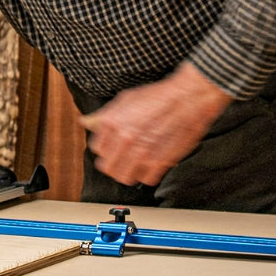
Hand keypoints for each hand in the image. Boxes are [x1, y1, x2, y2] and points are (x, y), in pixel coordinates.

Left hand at [79, 62, 232, 187]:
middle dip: (113, 164)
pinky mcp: (160, 162)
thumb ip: (104, 114)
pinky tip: (150, 164)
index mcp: (113, 123)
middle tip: (121, 159)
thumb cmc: (160, 96)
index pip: (97, 149)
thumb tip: (86, 122)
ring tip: (134, 164)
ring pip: (124, 177)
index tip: (112, 147)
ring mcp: (142, 152)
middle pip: (107, 167)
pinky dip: (148, 175)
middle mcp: (125, 139)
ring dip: (128, 172)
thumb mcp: (126, 98)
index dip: (105, 147)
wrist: (188, 97)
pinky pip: (146, 180)